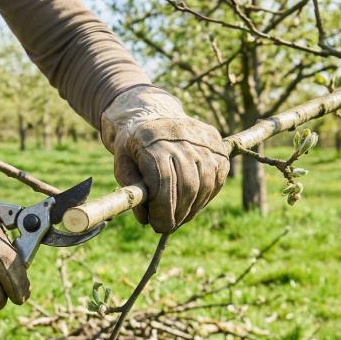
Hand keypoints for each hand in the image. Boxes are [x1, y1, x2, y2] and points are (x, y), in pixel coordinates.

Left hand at [101, 86, 230, 232]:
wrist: (153, 113)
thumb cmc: (135, 144)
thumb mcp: (122, 163)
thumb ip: (131, 191)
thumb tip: (145, 219)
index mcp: (152, 141)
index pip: (163, 181)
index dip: (162, 209)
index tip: (158, 225)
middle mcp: (181, 137)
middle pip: (187, 184)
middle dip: (178, 213)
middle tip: (168, 226)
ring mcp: (202, 139)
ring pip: (205, 183)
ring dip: (194, 207)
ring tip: (180, 217)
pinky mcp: (217, 143)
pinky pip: (218, 176)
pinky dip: (208, 195)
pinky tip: (195, 202)